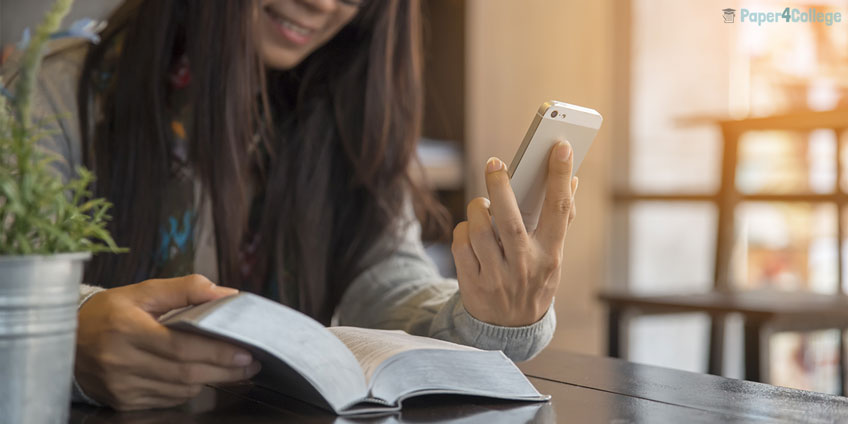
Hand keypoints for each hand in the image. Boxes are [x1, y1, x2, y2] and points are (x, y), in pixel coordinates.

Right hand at [75, 274, 261, 410]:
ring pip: (179, 388)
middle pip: (185, 371)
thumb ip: (185, 289)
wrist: (62, 340)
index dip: (218, 351)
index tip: (246, 350)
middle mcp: (122, 360)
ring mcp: (121, 385)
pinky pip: (167, 399)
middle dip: (224, 370)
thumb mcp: (142, 292)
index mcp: (127, 328)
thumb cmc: (108, 312)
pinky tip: (201, 376)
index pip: (182, 346)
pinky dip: (188, 388)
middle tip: (250, 363)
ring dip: (210, 379)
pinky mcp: (122, 401)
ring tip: (234, 369)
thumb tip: (225, 294)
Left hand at [452, 141, 577, 326]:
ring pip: (479, 230)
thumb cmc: (534, 280)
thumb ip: (560, 221)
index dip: (560, 177)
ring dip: (478, 209)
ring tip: (483, 204)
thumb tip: (571, 180)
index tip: (560, 146)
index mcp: (550, 256)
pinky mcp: (472, 284)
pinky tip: (471, 231)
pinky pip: (461, 245)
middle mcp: (525, 267)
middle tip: (495, 163)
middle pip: (510, 220)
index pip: (559, 211)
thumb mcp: (553, 256)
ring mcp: (497, 278)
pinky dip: (464, 231)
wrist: (510, 330)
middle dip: (501, 187)